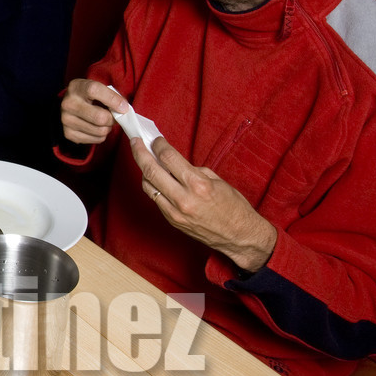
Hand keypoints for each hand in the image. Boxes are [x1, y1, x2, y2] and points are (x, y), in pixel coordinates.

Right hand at [61, 79, 123, 144]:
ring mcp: (66, 120)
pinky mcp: (68, 134)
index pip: (95, 91)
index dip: (113, 100)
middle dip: (113, 119)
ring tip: (105, 122)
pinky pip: (95, 139)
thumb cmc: (87, 96)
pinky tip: (97, 128)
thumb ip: (111, 95)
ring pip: (100, 131)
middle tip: (115, 117)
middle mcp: (68, 104)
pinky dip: (101, 135)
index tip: (124, 107)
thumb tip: (124, 110)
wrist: (69, 104)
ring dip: (108, 128)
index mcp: (76, 87)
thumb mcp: (97, 88)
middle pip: (99, 118)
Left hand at [129, 136, 277, 272]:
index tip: (155, 139)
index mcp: (198, 185)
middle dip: (140, 152)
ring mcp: (175, 212)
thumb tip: (172, 161)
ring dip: (144, 170)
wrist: (240, 236)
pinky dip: (153, 186)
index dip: (159, 145)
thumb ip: (192, 170)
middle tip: (135, 142)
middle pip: (151, 170)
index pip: (168, 158)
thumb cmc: (233, 207)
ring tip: (144, 159)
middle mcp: (183, 199)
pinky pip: (156, 199)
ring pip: (148, 186)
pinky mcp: (172, 221)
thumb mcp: (216, 181)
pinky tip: (155, 179)